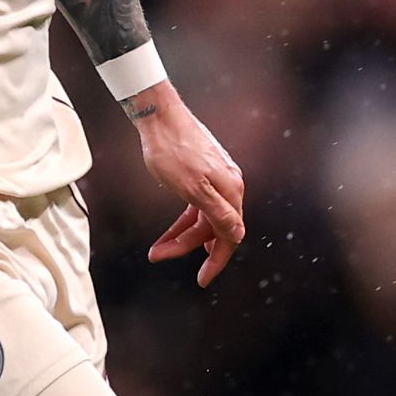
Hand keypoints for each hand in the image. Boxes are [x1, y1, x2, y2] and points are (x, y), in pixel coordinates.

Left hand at [131, 86, 246, 285]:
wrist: (160, 116)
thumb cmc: (173, 149)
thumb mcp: (192, 187)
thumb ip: (217, 213)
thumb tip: (237, 234)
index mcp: (230, 191)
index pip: (229, 236)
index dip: (217, 261)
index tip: (202, 279)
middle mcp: (229, 186)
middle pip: (213, 229)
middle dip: (186, 246)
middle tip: (160, 255)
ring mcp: (216, 180)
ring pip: (201, 219)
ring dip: (180, 236)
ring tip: (158, 248)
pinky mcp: (203, 175)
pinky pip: (195, 207)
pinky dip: (181, 221)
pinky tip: (169, 231)